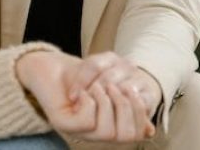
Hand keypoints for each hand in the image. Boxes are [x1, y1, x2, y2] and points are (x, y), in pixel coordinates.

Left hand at [16, 51, 154, 142]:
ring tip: (96, 86)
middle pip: (128, 135)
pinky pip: (87, 121)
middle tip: (111, 85)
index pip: (140, 133)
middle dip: (124, 105)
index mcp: (111, 124)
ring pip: (107, 131)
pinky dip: (88, 100)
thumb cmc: (83, 70)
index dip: (140, 110)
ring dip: (105, 101)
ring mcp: (80, 131)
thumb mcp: (112, 76)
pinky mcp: (63, 124)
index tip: (131, 87)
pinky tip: (79, 93)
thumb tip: (150, 129)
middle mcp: (97, 132)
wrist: (49, 64)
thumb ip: (131, 99)